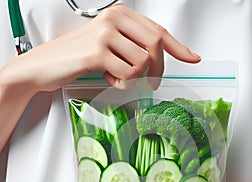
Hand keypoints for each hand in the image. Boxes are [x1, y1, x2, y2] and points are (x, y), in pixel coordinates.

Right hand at [3, 4, 199, 92]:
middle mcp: (114, 19)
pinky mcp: (97, 52)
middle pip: (156, 46)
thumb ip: (132, 47)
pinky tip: (109, 79)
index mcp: (120, 15)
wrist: (45, 65)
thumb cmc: (78, 57)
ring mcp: (105, 34)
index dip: (179, 48)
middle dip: (157, 70)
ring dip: (134, 79)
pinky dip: (122, 83)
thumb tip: (156, 61)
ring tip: (118, 77)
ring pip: (143, 63)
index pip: (158, 31)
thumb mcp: (109, 47)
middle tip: (150, 83)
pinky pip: (127, 74)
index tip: (193, 58)